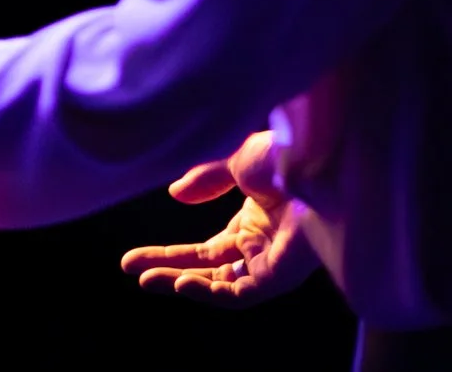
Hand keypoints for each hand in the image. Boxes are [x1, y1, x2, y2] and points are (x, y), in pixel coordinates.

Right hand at [119, 131, 320, 307]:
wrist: (321, 164)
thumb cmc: (289, 156)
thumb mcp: (237, 162)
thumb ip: (207, 180)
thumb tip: (174, 193)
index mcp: (252, 222)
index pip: (205, 250)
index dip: (167, 254)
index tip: (132, 258)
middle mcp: (260, 246)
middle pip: (208, 270)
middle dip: (167, 270)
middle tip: (131, 271)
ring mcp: (270, 262)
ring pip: (222, 286)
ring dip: (183, 284)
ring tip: (148, 281)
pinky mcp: (280, 275)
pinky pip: (242, 294)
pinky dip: (211, 292)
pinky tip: (182, 282)